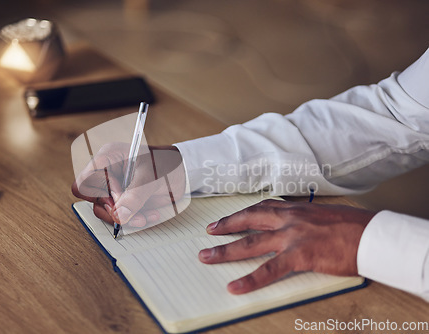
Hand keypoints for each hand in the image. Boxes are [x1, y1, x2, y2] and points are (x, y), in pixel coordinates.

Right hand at [72, 143, 185, 226]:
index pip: (85, 181)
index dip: (98, 195)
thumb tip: (119, 215)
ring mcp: (114, 188)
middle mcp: (107, 173)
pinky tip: (150, 214)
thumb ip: (135, 196)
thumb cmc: (166, 163)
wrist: (182, 171)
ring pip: (107, 211)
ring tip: (145, 217)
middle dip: (115, 211)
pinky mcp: (123, 200)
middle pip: (94, 200)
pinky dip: (134, 219)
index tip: (118, 201)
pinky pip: (120, 216)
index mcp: (108, 158)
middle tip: (133, 215)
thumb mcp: (150, 177)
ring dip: (125, 218)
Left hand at [198, 199, 375, 293]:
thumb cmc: (353, 226)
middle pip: (249, 221)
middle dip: (226, 227)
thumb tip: (294, 227)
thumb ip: (303, 220)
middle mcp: (289, 219)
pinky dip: (250, 279)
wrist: (372, 234)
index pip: (260, 208)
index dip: (240, 214)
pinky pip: (269, 269)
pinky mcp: (300, 255)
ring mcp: (292, 236)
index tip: (226, 219)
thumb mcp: (323, 215)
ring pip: (251, 243)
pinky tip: (236, 286)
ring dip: (226, 251)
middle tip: (209, 233)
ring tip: (207, 257)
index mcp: (295, 209)